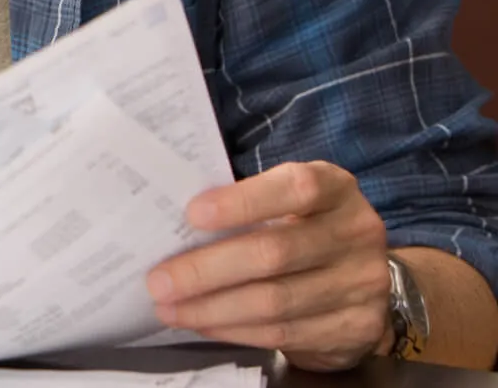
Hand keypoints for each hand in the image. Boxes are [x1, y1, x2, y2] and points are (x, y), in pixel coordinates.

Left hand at [149, 161, 390, 370]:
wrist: (363, 279)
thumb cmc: (304, 228)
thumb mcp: (288, 204)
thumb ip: (244, 206)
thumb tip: (171, 223)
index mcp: (335, 188)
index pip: (295, 189)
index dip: (242, 202)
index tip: (192, 215)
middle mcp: (356, 232)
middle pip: (274, 253)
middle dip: (207, 270)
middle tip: (159, 281)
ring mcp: (363, 283)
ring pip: (275, 301)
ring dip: (212, 307)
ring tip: (170, 309)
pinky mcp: (357, 327)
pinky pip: (284, 332)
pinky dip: (235, 329)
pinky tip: (203, 323)